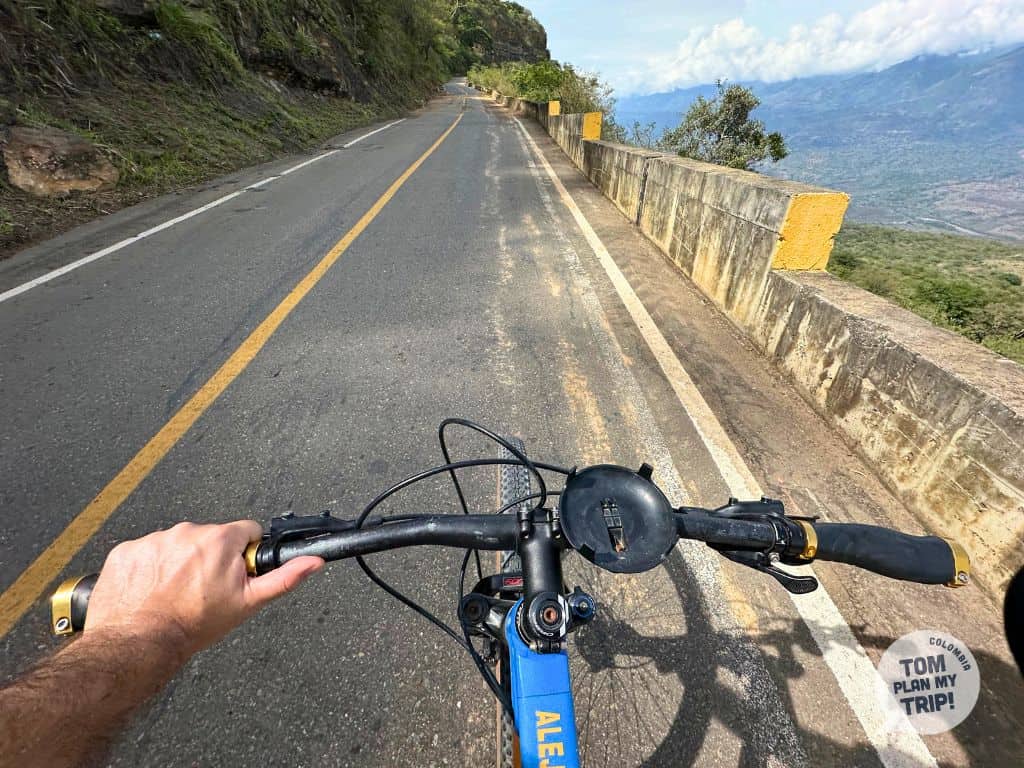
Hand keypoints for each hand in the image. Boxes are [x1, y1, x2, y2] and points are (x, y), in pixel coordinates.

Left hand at [85, 521, 322, 656]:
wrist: (141, 642)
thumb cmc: (194, 625)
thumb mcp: (248, 603)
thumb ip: (283, 578)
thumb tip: (312, 562)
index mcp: (220, 540)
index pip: (245, 532)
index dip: (244, 553)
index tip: (234, 573)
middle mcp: (187, 532)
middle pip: (209, 538)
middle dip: (210, 558)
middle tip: (203, 589)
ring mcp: (154, 540)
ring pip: (177, 545)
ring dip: (178, 562)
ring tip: (175, 592)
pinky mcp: (127, 551)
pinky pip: (145, 553)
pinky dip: (149, 568)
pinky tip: (151, 590)